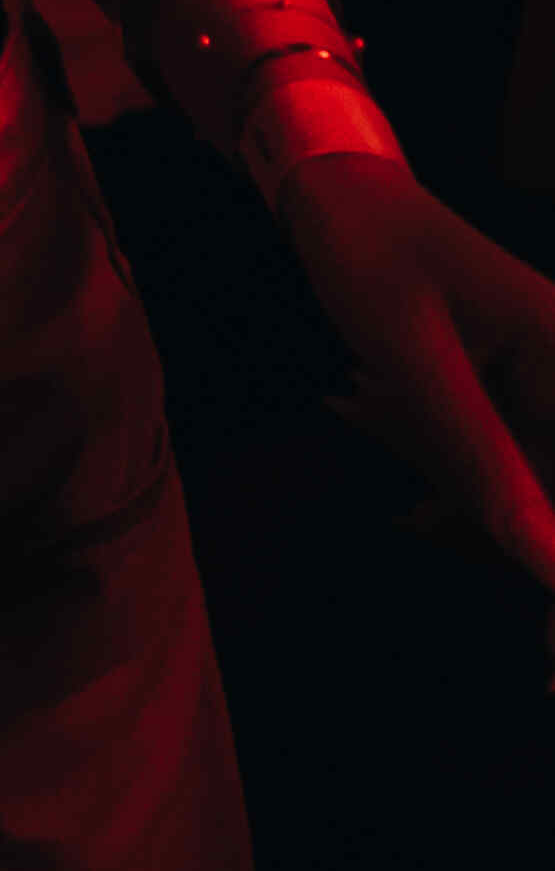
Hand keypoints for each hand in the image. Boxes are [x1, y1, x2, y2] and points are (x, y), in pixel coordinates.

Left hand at [282, 158, 554, 654]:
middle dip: (548, 576)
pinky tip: (430, 527)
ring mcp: (545, 387)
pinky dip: (483, 506)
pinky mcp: (511, 399)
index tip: (553, 661)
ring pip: (539, 488)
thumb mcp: (417, 358)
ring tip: (530, 656)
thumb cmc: (372, 255)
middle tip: (545, 678)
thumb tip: (547, 561)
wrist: (338, 193)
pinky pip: (512, 468)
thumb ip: (482, 461)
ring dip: (515, 549)